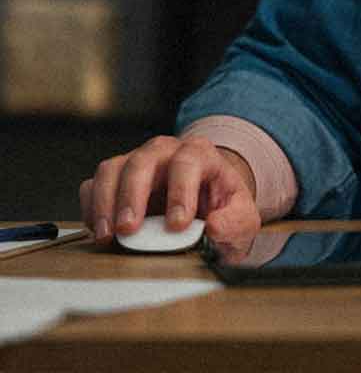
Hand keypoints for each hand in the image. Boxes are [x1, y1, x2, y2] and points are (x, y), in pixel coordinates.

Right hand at [79, 135, 260, 248]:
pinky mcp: (115, 180)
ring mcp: (137, 163)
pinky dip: (91, 207)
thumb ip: (235, 222)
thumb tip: (215, 226)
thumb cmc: (223, 211)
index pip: (189, 163)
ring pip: (113, 169)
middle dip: (134, 195)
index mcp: (201, 155)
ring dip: (106, 201)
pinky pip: (94, 185)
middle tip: (129, 229)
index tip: (177, 225)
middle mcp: (166, 152)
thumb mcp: (241, 219)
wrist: (206, 209)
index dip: (181, 192)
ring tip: (108, 234)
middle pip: (144, 160)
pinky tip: (99, 230)